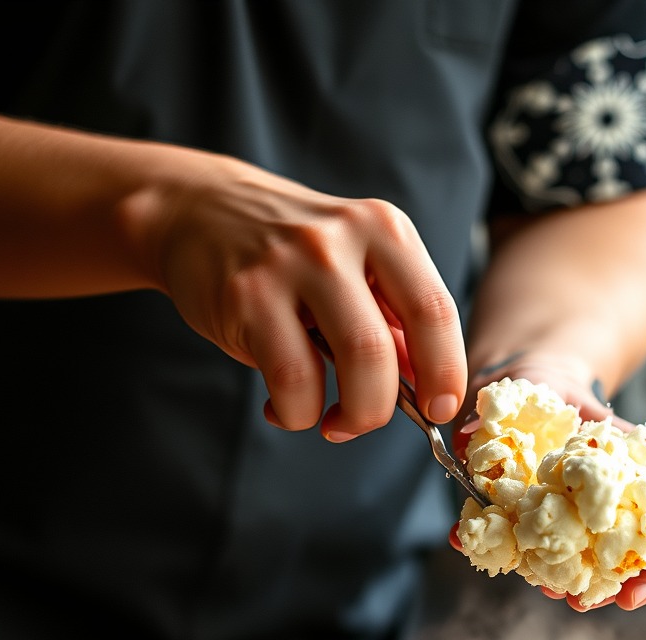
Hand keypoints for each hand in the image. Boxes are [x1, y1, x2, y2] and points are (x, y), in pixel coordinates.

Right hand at [125, 156, 466, 439]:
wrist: (199, 211)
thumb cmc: (291, 256)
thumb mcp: (354, 271)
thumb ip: (393, 324)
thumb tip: (430, 391)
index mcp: (386, 231)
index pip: (437, 311)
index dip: (446, 373)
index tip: (441, 410)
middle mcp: (343, 239)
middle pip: (387, 348)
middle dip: (382, 408)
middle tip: (365, 423)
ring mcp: (292, 264)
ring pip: (348, 363)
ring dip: (348, 416)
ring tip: (329, 422)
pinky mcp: (246, 294)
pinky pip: (291, 379)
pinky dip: (296, 412)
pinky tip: (285, 407)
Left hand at [448, 362, 645, 612]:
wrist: (518, 412)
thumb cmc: (541, 396)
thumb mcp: (536, 387)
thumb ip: (511, 405)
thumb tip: (471, 435)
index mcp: (637, 454)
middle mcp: (631, 491)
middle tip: (638, 586)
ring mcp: (609, 520)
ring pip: (639, 561)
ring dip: (623, 586)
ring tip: (597, 601)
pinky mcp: (578, 541)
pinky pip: (592, 569)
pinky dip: (580, 585)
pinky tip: (559, 592)